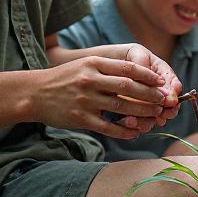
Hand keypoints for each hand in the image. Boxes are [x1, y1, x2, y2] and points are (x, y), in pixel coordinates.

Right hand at [32, 48, 180, 138]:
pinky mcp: (80, 118)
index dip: (148, 76)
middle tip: (163, 100)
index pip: (128, 68)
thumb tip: (140, 75)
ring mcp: (85, 100)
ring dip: (142, 112)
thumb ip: (109, 68)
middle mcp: (90, 80)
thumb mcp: (85, 65)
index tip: (161, 82)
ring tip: (155, 116)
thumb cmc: (65, 78)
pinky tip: (134, 132)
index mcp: (94, 63)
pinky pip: (108, 127)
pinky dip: (124, 131)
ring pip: (122, 107)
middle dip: (150, 95)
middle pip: (128, 87)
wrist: (34, 93)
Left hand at [123, 44, 181, 121]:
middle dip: (167, 111)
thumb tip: (158, 83)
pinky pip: (141, 122)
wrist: (101, 66)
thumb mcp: (134, 54)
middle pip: (170, 105)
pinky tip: (129, 121)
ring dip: (151, 120)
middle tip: (163, 114)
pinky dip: (137, 124)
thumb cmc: (120, 56)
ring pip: (156, 117)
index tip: (170, 101)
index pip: (174, 84)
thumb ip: (144, 66)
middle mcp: (158, 90)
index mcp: (162, 73)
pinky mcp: (135, 114)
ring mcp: (148, 104)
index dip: (174, 93)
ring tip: (142, 119)